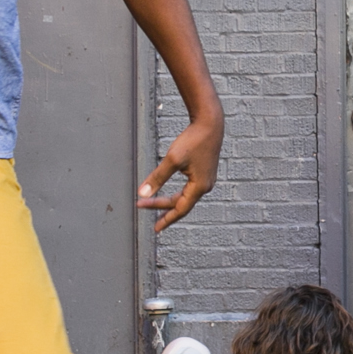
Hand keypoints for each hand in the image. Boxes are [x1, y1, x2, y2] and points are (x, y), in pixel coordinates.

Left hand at [137, 111, 222, 232]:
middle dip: (161, 207)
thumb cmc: (193, 140)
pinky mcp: (204, 173)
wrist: (210, 124)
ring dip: (168, 200)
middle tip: (142, 207)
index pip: (180, 209)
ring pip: (185, 196)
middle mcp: (205, 186)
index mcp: (199, 187)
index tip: (155, 229)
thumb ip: (157, 178)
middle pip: (181, 204)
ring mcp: (206, 180)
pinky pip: (189, 189)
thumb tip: (142, 193)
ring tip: (153, 203)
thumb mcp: (172, 160)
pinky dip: (177, 193)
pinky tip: (169, 192)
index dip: (166, 220)